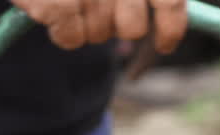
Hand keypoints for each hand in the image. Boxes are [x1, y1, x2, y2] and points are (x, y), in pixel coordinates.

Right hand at [11, 0, 187, 53]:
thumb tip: (164, 26)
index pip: (169, 4)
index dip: (170, 30)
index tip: (164, 44)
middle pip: (132, 28)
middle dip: (115, 26)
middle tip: (96, 7)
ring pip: (99, 35)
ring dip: (85, 24)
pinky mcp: (57, 6)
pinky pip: (71, 39)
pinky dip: (62, 31)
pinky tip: (49, 8)